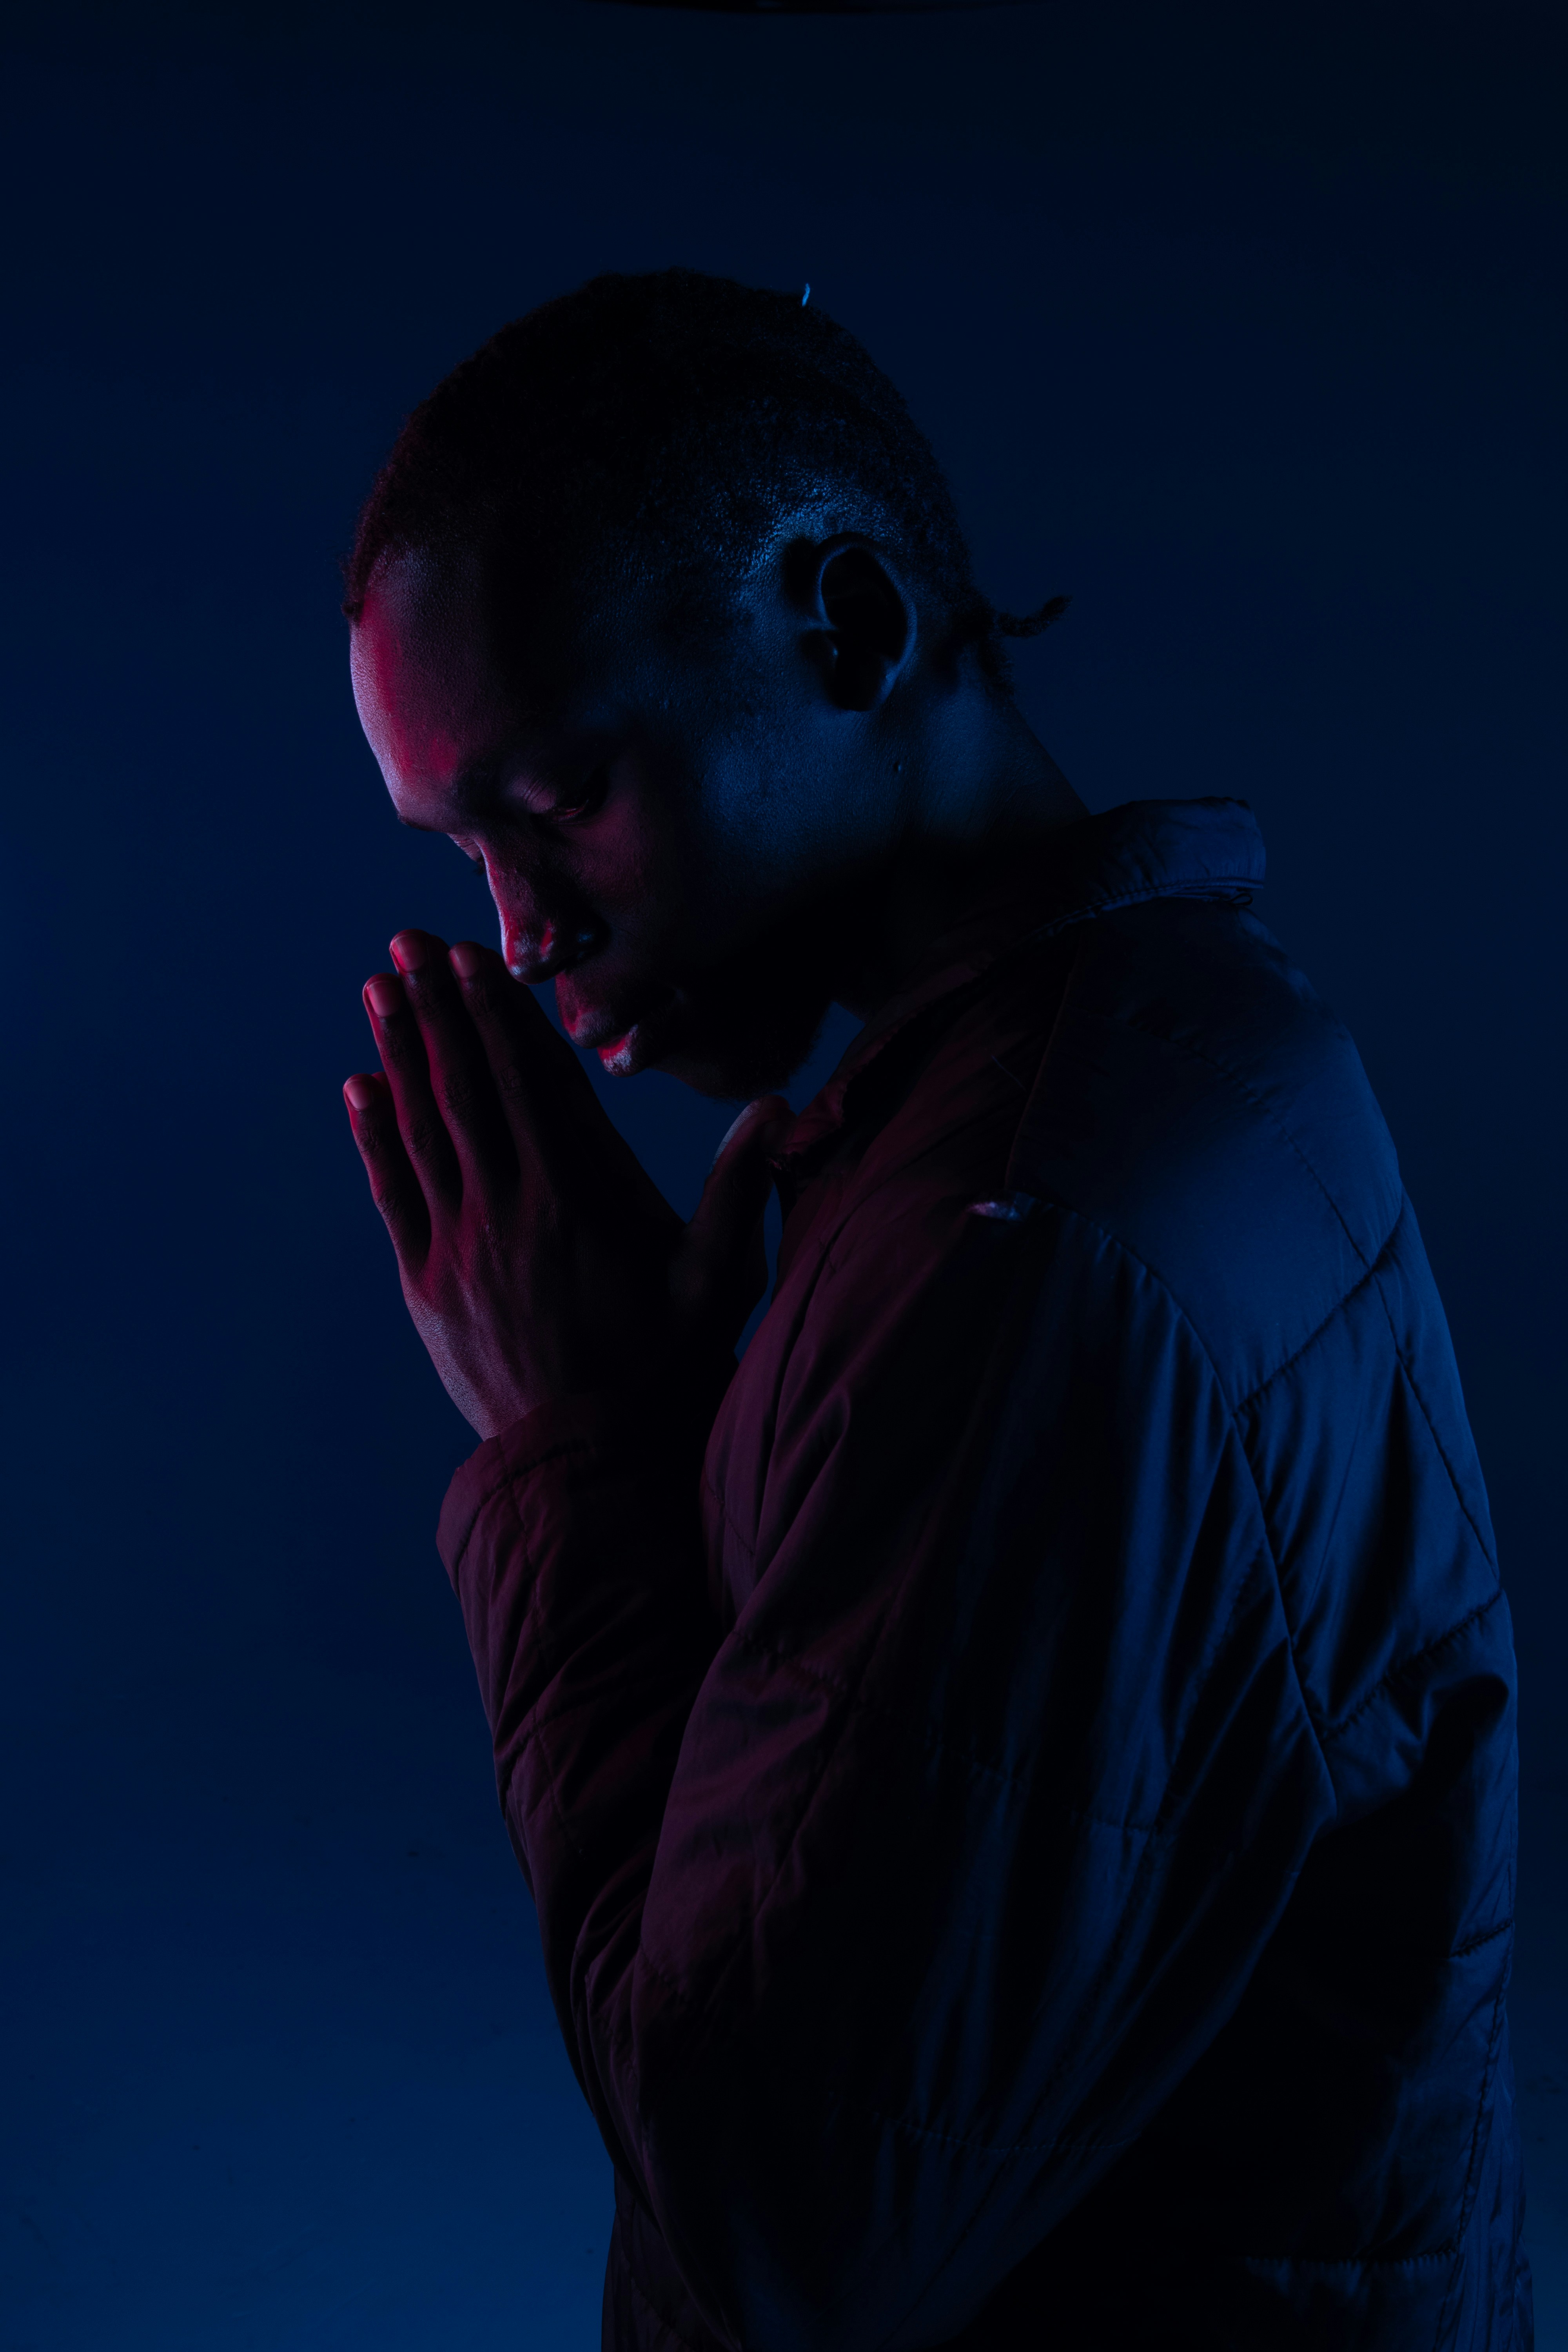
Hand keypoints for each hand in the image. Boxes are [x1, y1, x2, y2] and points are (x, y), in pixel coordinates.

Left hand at [343, 930, 788, 1438]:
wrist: (590, 1463)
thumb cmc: (665, 1371)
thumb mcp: (717, 1281)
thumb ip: (739, 1192)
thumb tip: (775, 1108)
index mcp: (578, 1196)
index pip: (528, 1082)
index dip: (497, 1015)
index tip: (473, 957)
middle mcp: (512, 1207)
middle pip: (465, 1087)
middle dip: (437, 1009)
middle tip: (407, 943)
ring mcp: (462, 1244)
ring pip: (422, 1127)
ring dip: (398, 1053)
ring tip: (381, 989)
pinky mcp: (428, 1283)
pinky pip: (394, 1193)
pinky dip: (375, 1137)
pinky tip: (359, 1089)